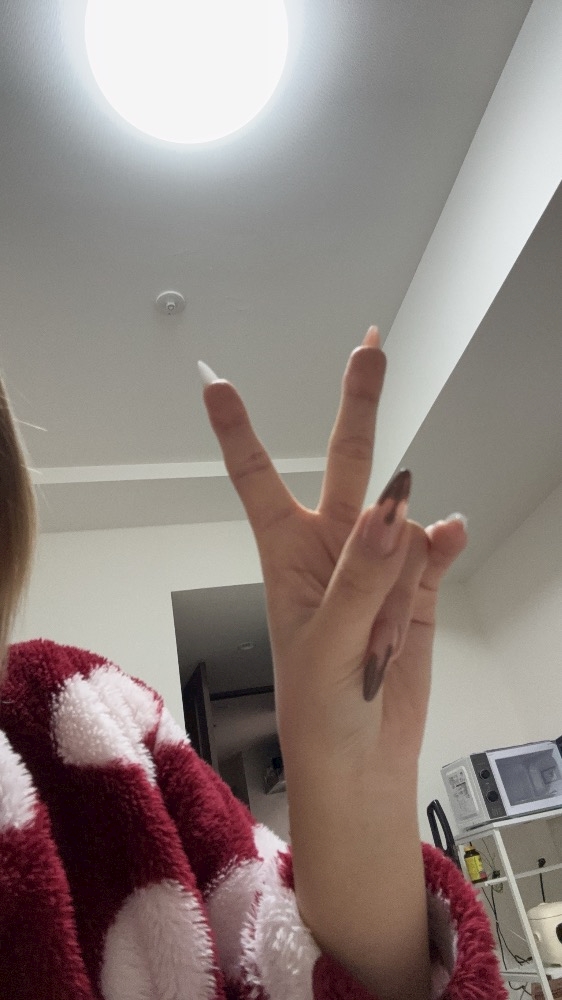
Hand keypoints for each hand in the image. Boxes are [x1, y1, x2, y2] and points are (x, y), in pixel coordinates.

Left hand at [201, 327, 465, 998]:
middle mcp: (332, 551)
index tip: (216, 383)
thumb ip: (359, 576)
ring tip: (396, 585)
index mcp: (287, 556)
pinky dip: (442, 544)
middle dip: (359, 405)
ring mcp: (378, 570)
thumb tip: (392, 509)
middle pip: (348, 465)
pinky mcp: (415, 593)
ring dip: (405, 536)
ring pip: (400, 519)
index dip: (239, 432)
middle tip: (370, 348)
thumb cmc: (317, 711)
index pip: (259, 480)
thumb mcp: (325, 644)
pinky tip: (450, 534)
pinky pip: (432, 553)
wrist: (363, 765)